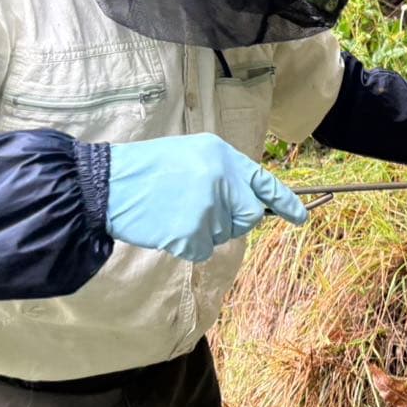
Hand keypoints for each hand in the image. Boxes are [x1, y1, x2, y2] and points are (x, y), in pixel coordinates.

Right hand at [106, 133, 306, 262]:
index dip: (286, 202)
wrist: (104, 185)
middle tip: (204, 217)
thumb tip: (250, 201)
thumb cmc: (145, 172)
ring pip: (224, 234)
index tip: (301, 218)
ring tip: (173, 212)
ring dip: (203, 232)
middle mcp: (222, 178)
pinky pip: (202, 251)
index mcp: (222, 155)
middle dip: (234, 222)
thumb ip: (223, 174)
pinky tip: (165, 228)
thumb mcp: (190, 157)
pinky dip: (185, 247)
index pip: (264, 181)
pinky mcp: (192, 232)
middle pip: (250, 216)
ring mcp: (208, 206)